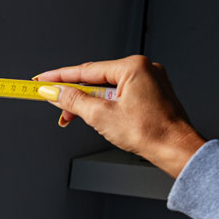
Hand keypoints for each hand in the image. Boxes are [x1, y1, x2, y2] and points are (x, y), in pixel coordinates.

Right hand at [34, 55, 205, 176]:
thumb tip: (53, 92)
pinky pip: (121, 94)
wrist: (178, 151)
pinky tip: (95, 115)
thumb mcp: (101, 116)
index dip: (59, 77)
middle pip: (96, 79)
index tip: (41, 80)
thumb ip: (73, 101)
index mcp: (133, 67)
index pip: (86, 70)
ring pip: (108, 88)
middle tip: (53, 104)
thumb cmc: (151, 133)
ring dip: (89, 103)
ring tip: (73, 117)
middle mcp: (144, 69)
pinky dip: (105, 104)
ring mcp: (150, 81)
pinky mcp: (152, 94)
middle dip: (74, 94)